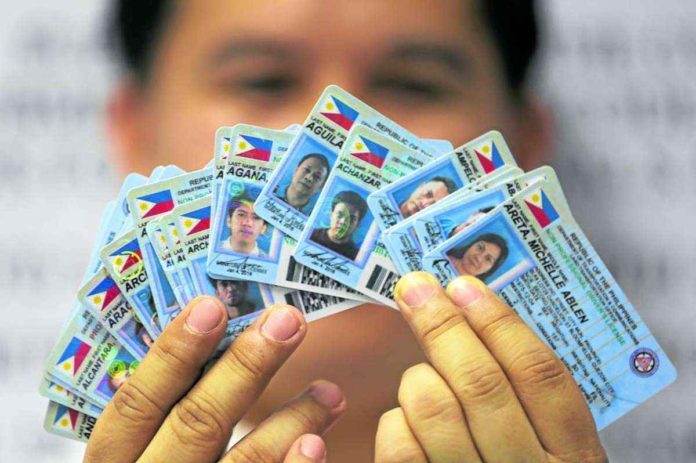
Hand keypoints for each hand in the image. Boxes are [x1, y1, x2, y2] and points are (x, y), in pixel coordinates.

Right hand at [84, 297, 343, 462]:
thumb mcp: (147, 449)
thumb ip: (170, 411)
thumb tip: (219, 334)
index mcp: (115, 462)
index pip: (135, 404)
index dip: (172, 353)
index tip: (212, 305)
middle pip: (195, 424)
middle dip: (245, 367)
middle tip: (288, 321)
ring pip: (242, 462)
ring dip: (292, 419)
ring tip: (330, 391)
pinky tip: (316, 445)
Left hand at [375, 272, 606, 462]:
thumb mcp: (554, 452)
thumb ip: (530, 402)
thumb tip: (479, 320)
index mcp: (574, 458)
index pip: (541, 374)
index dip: (499, 322)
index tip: (466, 286)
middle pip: (481, 383)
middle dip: (441, 325)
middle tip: (415, 288)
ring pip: (434, 408)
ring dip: (419, 377)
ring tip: (422, 374)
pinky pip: (400, 447)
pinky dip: (396, 420)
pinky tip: (406, 418)